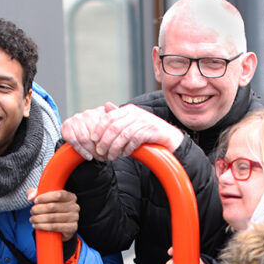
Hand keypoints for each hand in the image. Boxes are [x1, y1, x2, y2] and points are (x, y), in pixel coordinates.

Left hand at [28, 189, 79, 240]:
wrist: (62, 226)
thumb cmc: (54, 210)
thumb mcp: (47, 199)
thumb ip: (37, 193)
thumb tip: (31, 197)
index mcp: (70, 197)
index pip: (58, 194)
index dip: (45, 197)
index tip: (35, 201)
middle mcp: (74, 206)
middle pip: (53, 207)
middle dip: (39, 209)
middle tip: (32, 211)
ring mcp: (74, 218)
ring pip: (52, 217)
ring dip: (39, 219)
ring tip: (32, 219)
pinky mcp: (72, 228)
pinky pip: (55, 227)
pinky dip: (43, 226)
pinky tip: (37, 225)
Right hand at [60, 104, 115, 160]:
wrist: (77, 131)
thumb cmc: (96, 131)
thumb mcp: (108, 126)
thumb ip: (116, 127)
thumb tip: (126, 133)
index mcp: (99, 112)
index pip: (106, 127)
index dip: (109, 141)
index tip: (114, 151)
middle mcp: (87, 114)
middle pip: (95, 134)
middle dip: (101, 148)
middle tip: (106, 157)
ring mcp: (76, 120)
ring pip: (85, 139)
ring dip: (92, 151)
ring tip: (99, 158)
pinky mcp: (66, 127)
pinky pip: (74, 141)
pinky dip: (82, 151)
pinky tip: (88, 156)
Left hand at [61, 102, 183, 160]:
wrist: (170, 138)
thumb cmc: (148, 132)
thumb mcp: (132, 122)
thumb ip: (119, 116)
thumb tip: (105, 107)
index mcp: (128, 110)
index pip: (108, 117)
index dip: (99, 129)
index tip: (93, 140)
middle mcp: (135, 113)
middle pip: (114, 127)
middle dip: (105, 141)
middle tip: (100, 152)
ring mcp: (144, 121)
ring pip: (123, 135)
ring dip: (115, 148)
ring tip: (111, 156)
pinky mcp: (150, 131)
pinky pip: (134, 140)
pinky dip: (128, 149)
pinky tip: (126, 154)